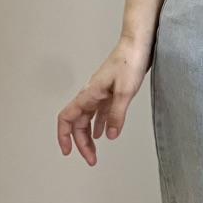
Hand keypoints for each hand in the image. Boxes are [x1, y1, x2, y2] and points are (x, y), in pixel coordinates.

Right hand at [56, 37, 151, 165]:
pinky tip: (105, 132)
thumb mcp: (125, 91)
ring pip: (88, 118)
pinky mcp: (110, 90)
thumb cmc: (130, 61)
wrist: (139, 43)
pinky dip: (100, 124)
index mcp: (89, 93)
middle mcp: (91, 93)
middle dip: (82, 142)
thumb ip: (116, 114)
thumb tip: (110, 135)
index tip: (68, 152)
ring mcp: (100, 92)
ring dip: (89, 136)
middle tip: (92, 159)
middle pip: (78, 122)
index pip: (67, 117)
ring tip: (96, 152)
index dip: (63, 136)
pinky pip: (100, 111)